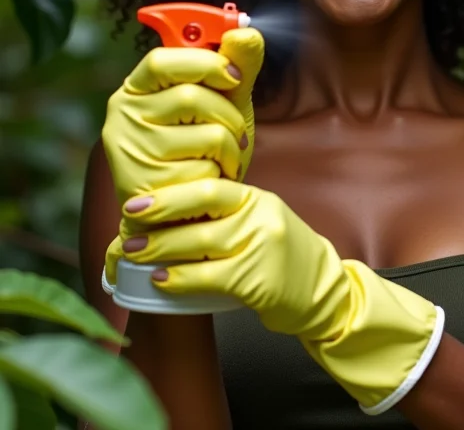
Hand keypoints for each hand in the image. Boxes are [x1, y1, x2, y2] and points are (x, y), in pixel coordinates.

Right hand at [102, 27, 263, 208]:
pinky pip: (205, 164)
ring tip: (227, 156)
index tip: (235, 74)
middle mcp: (124, 114)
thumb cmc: (203, 150)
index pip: (163, 58)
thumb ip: (235, 66)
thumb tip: (248, 31)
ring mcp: (132, 149)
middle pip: (189, 96)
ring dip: (231, 144)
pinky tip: (214, 177)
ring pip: (206, 131)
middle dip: (228, 112)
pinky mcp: (147, 183)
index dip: (205, 61)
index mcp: (139, 87)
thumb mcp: (225, 101)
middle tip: (238, 127)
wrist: (188, 209)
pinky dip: (223, 169)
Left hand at [120, 179, 444, 414]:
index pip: (211, 185)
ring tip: (135, 252)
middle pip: (202, 208)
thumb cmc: (280, 258)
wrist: (322, 290)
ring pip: (202, 241)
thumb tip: (167, 216)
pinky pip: (211, 276)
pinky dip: (182, 278)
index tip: (136, 201)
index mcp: (258, 199)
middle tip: (128, 226)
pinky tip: (163, 279)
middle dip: (159, 215)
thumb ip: (225, 216)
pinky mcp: (260, 279)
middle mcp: (262, 216)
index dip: (170, 192)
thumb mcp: (260, 223)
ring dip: (162, 248)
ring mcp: (263, 246)